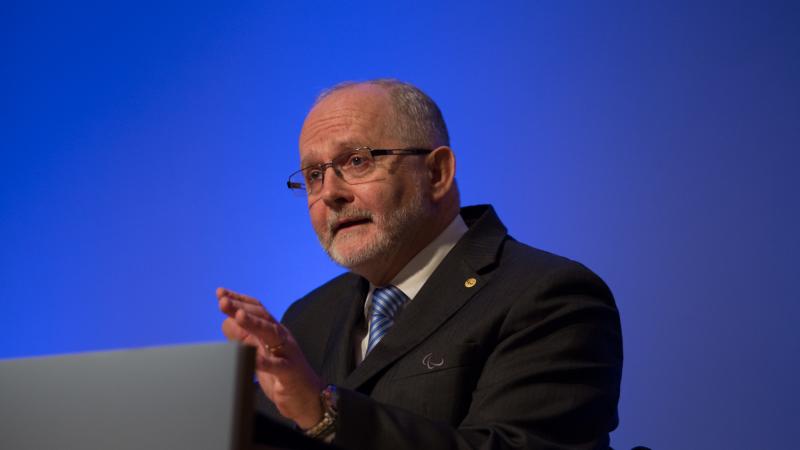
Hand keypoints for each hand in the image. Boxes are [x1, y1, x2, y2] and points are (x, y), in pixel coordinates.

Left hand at [217, 287, 324, 428]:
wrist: (308, 398)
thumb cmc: (282, 374)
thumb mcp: (260, 352)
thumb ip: (244, 337)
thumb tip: (226, 321)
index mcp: (274, 332)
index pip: (257, 309)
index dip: (240, 299)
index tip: (221, 293)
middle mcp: (281, 338)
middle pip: (262, 316)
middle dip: (241, 308)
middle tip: (222, 302)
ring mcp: (287, 353)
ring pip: (271, 333)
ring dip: (254, 323)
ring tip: (238, 316)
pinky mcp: (290, 373)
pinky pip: (278, 365)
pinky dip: (265, 361)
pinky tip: (252, 358)